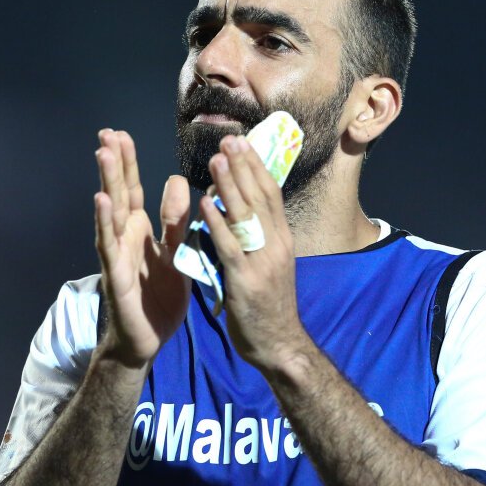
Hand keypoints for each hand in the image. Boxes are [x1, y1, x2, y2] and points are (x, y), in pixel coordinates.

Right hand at [94, 129, 190, 368]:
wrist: (146, 342)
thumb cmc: (160, 299)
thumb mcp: (176, 253)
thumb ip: (175, 221)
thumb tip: (176, 181)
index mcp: (140, 231)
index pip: (132, 189)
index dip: (127, 163)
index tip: (121, 135)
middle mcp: (124, 237)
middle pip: (118, 193)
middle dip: (114, 164)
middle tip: (107, 132)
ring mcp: (117, 255)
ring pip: (111, 213)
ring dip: (107, 182)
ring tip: (103, 153)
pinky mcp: (116, 276)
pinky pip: (109, 246)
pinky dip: (104, 222)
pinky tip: (100, 201)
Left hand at [200, 134, 311, 370]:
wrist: (278, 345)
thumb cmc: (268, 305)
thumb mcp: (269, 265)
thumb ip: (256, 237)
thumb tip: (237, 208)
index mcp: (281, 240)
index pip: (270, 194)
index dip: (256, 167)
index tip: (243, 143)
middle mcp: (276, 245)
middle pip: (260, 198)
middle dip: (243, 167)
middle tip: (228, 140)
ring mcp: (262, 263)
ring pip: (246, 217)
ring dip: (230, 186)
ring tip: (216, 159)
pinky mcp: (245, 281)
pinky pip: (229, 247)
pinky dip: (216, 224)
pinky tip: (204, 204)